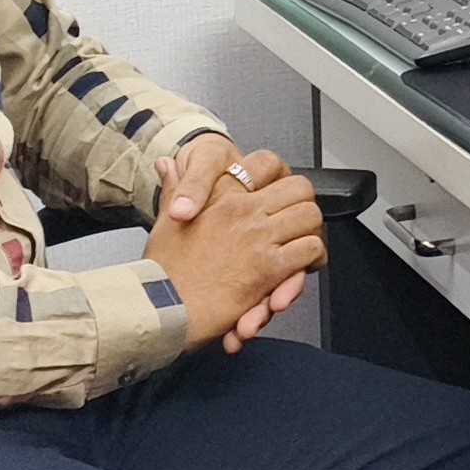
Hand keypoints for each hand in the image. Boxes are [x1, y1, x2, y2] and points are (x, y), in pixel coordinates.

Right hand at [146, 149, 325, 349]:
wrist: (156, 307)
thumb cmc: (160, 270)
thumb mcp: (166, 222)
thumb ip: (175, 189)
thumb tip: (166, 162)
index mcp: (219, 195)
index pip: (267, 164)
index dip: (279, 179)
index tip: (280, 196)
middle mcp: (242, 210)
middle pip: (299, 188)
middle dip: (304, 205)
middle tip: (301, 223)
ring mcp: (257, 236)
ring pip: (310, 217)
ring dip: (312, 231)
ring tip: (306, 245)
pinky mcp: (268, 267)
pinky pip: (309, 250)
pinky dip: (313, 259)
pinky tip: (303, 268)